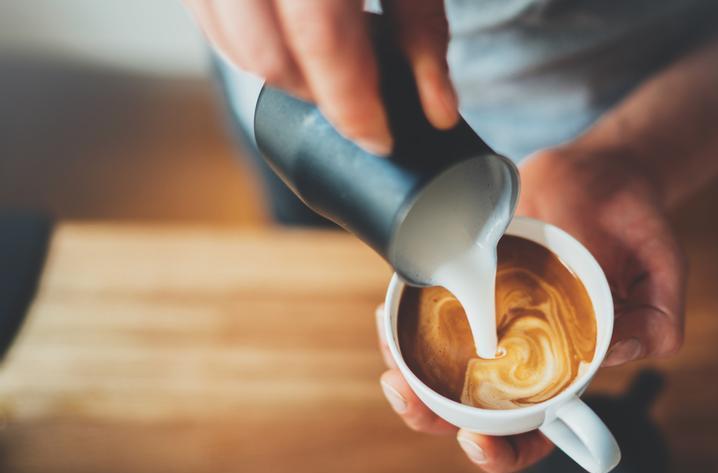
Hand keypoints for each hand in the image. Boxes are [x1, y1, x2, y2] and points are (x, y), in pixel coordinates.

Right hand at [182, 0, 457, 153]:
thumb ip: (424, 31)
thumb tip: (438, 111)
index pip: (323, 38)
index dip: (351, 102)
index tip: (379, 138)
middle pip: (269, 53)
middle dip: (316, 95)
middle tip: (356, 101)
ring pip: (230, 42)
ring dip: (278, 72)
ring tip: (324, 66)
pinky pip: (207, 17)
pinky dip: (243, 42)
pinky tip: (284, 36)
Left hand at [374, 146, 685, 472]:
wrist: (603, 173)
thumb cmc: (634, 230)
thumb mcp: (662, 273)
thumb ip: (658, 321)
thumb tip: (614, 352)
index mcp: (566, 369)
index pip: (533, 430)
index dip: (503, 451)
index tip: (477, 440)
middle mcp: (521, 352)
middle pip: (468, 407)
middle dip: (429, 414)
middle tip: (405, 394)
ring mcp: (489, 319)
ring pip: (436, 366)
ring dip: (405, 373)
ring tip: (390, 361)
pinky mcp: (468, 283)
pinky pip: (426, 311)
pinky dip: (403, 320)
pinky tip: (390, 311)